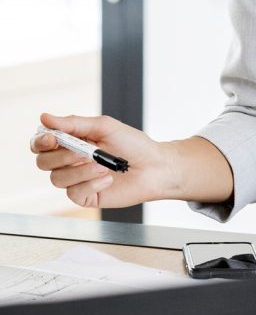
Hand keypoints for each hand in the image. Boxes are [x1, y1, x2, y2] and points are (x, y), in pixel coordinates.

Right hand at [30, 112, 172, 210]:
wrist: (156, 167)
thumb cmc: (134, 145)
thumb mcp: (105, 127)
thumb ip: (74, 123)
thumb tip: (45, 117)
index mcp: (72, 142)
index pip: (41, 143)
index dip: (40, 141)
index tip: (52, 138)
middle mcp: (70, 161)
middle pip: (43, 163)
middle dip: (61, 156)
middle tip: (84, 152)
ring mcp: (77, 180)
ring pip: (57, 179)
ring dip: (80, 171)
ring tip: (104, 165)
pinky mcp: (86, 196)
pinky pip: (74, 193)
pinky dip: (91, 184)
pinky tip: (108, 179)